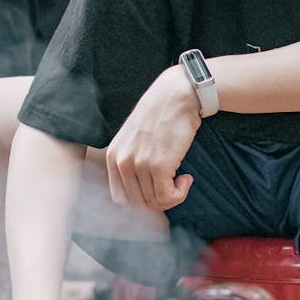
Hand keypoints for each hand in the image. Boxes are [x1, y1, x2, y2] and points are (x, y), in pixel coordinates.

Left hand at [106, 65, 200, 210]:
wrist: (178, 95)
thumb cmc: (161, 115)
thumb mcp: (134, 138)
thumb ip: (131, 162)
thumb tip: (143, 194)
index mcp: (112, 156)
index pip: (121, 199)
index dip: (142, 201)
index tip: (159, 190)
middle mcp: (121, 161)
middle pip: (138, 204)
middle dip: (159, 200)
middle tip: (173, 185)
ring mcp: (138, 164)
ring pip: (154, 203)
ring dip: (173, 196)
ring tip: (181, 178)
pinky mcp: (158, 165)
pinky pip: (168, 197)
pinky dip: (181, 194)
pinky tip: (187, 178)